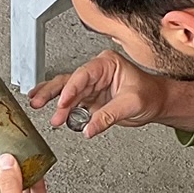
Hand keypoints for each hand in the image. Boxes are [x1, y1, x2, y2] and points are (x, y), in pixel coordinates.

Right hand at [28, 49, 193, 136]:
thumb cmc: (150, 94)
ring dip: (52, 99)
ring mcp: (91, 86)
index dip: (71, 89)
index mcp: (107, 64)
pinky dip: (60, 108)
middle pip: (69, 80)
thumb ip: (108, 116)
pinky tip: (48, 110)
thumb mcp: (131, 104)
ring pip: (66, 90)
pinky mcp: (89, 99)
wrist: (157, 102)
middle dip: (53, 91)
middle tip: (38, 101)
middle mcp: (96, 72)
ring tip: (36, 104)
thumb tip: (89, 128)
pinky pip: (71, 103)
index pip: (83, 75)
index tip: (62, 103)